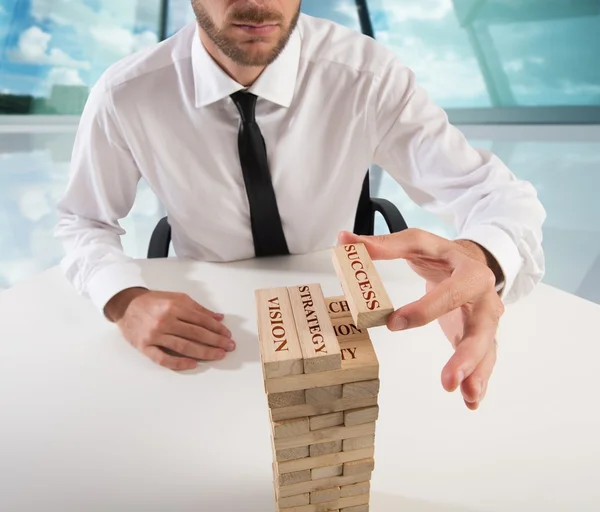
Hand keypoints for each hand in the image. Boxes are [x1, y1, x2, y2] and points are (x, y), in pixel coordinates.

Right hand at [105, 288, 235, 370]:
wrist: (125, 305)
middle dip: (216, 341)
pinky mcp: (145, 347)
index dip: (217, 328)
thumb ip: (198, 308)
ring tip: (218, 355)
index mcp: (174, 306)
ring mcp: (154, 335)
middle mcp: (165, 320)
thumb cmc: (153, 301)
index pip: (201, 320)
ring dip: (204, 352)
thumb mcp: (176, 298)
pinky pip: (163, 358)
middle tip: (229, 347)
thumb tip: (218, 318)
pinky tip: (193, 364)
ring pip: (184, 346)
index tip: (227, 334)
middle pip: (196, 334)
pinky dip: (179, 363)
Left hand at [338, 229, 503, 409]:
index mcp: (469, 271)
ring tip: (467, 396)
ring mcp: (487, 320)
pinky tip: (470, 401)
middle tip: (447, 381)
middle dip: (466, 355)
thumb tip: (344, 240)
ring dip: (477, 374)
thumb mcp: (416, 243)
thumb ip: (383, 245)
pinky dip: (479, 381)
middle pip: (481, 327)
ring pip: (487, 349)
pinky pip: (485, 360)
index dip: (425, 309)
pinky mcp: (483, 336)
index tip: (393, 323)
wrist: (473, 260)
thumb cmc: (440, 255)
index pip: (451, 291)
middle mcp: (485, 298)